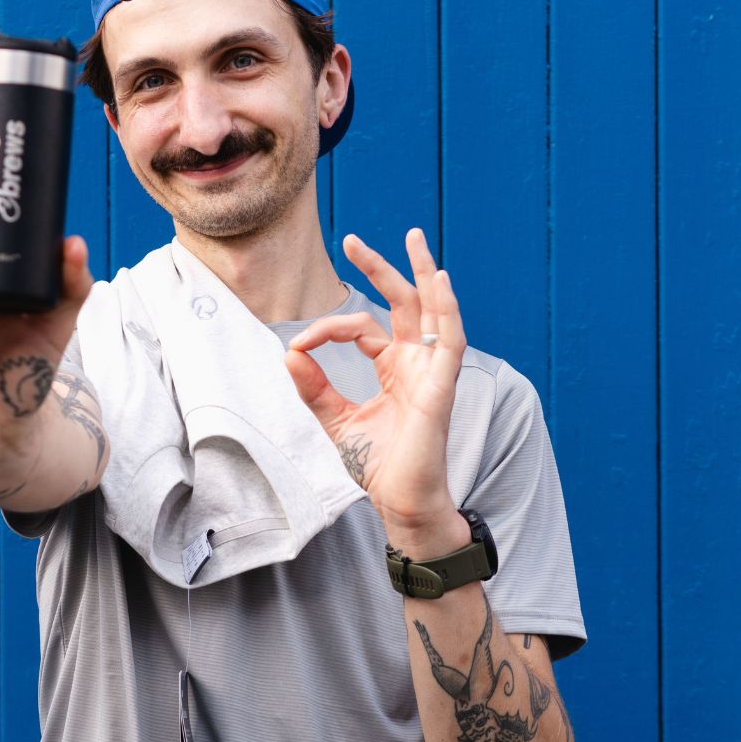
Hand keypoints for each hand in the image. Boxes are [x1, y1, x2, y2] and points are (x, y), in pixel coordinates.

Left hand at [283, 228, 469, 546]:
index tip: (300, 345)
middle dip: (382, 268)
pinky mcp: (442, 387)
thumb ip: (314, 387)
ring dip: (424, 274)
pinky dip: (447, 310)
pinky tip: (439, 281)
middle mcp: (417, 363)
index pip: (363, 327)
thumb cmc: (379, 465)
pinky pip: (451, 340)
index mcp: (395, 368)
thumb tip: (289, 352)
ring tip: (415, 240)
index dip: (328, 329)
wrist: (399, 501)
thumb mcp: (336, 420)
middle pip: (405, 303)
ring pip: (434, 311)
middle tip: (352, 240)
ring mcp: (433, 372)